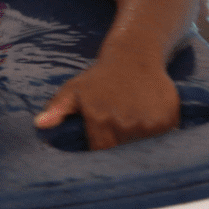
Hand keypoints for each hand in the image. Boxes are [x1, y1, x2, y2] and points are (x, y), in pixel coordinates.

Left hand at [34, 59, 179, 149]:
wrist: (134, 54)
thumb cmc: (99, 77)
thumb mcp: (73, 90)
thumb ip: (57, 109)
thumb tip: (39, 125)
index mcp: (100, 121)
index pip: (101, 154)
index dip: (101, 152)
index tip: (103, 143)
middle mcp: (125, 124)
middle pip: (123, 154)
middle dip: (121, 147)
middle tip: (119, 127)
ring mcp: (149, 123)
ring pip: (144, 148)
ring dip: (139, 142)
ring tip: (133, 121)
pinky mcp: (168, 119)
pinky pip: (163, 139)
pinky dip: (158, 135)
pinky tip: (148, 117)